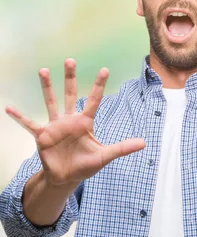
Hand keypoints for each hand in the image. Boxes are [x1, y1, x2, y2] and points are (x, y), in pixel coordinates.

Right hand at [5, 58, 145, 188]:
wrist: (67, 177)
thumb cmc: (86, 165)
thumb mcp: (105, 156)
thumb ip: (122, 148)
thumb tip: (144, 143)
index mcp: (85, 122)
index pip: (95, 100)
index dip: (99, 85)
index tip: (105, 69)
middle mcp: (70, 120)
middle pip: (71, 94)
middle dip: (71, 78)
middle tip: (71, 60)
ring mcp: (55, 126)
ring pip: (51, 102)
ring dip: (47, 87)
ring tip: (44, 70)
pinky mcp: (42, 136)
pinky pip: (30, 124)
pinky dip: (20, 117)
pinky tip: (9, 107)